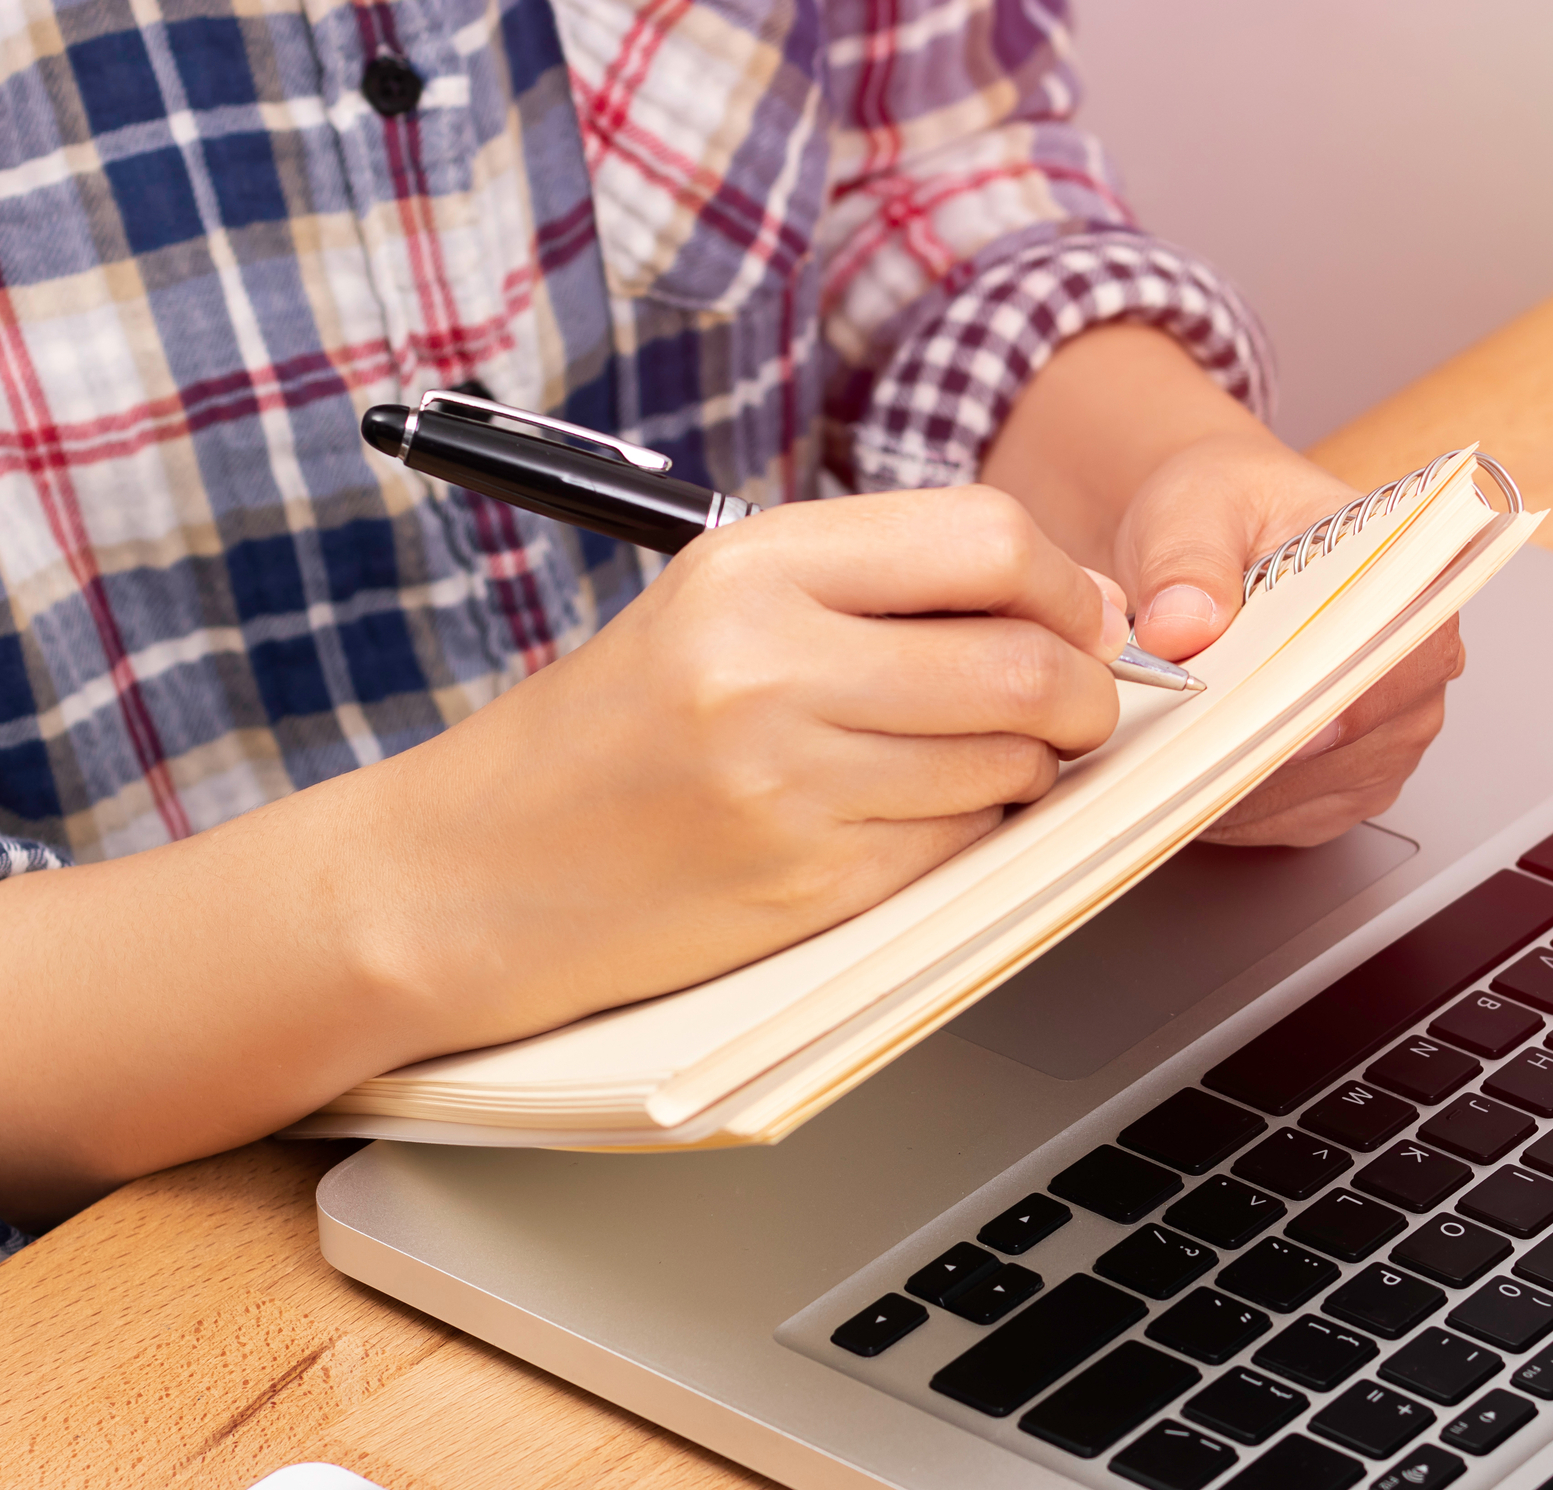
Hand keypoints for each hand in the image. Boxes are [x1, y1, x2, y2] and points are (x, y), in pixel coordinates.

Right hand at [367, 485, 1127, 1050]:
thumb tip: (1078, 604)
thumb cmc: (604, 740)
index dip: (1065, 585)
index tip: (1080, 618)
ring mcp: (789, 784)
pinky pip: (962, 844)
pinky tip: (910, 817)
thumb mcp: (716, 609)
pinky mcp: (807, 885)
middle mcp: (768, 666)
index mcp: (748, 567)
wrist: (468, 876)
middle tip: (1075, 704)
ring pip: (1011, 762)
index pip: (987, 540)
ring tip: (968, 760)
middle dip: (1084, 690)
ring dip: (1029, 767)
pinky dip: (971, 830)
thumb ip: (882, 589)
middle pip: (1026, 661)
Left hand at [980, 325, 1465, 851]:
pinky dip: (1224, 806)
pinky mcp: (1340, 788)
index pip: (1402, 661)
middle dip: (1259, 747)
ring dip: (1234, 782)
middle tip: (1176, 734)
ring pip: (1314, 796)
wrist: (1211, 543)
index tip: (1270, 720)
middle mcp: (1416, 671)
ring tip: (1166, 744)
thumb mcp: (1197, 505)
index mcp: (1416, 583)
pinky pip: (1284, 823)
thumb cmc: (1227, 513)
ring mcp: (1384, 741)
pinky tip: (1179, 770)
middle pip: (1356, 746)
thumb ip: (1189, 559)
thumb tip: (1182, 624)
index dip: (1339, 701)